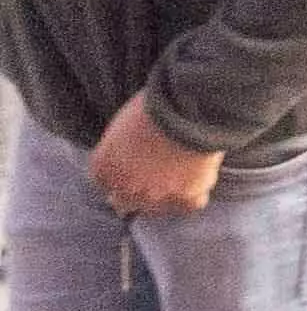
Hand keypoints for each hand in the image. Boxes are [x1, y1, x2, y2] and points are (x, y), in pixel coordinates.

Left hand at [88, 93, 215, 217]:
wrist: (188, 103)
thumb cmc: (154, 104)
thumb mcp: (123, 122)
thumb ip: (118, 146)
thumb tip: (128, 151)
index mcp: (103, 168)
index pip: (104, 183)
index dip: (118, 176)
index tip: (129, 170)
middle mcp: (124, 188)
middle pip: (125, 202)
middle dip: (135, 191)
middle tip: (152, 177)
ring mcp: (155, 195)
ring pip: (157, 208)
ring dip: (165, 195)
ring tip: (180, 178)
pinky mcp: (187, 195)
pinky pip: (190, 204)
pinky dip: (194, 196)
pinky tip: (199, 185)